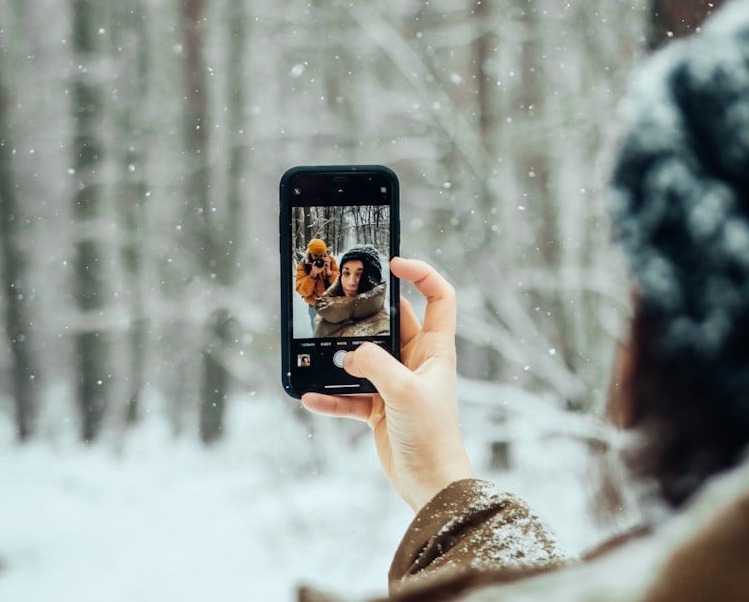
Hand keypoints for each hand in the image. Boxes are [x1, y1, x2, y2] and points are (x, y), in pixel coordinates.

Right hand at [301, 257, 473, 511]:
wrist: (431, 484)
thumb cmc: (432, 435)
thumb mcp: (403, 392)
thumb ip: (373, 364)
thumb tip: (347, 355)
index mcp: (435, 350)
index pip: (438, 298)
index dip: (422, 274)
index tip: (394, 264)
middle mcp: (416, 362)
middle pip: (391, 324)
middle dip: (364, 315)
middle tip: (338, 304)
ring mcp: (396, 384)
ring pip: (364, 359)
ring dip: (341, 359)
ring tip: (318, 354)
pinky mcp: (379, 409)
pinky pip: (349, 395)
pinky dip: (330, 396)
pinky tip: (310, 398)